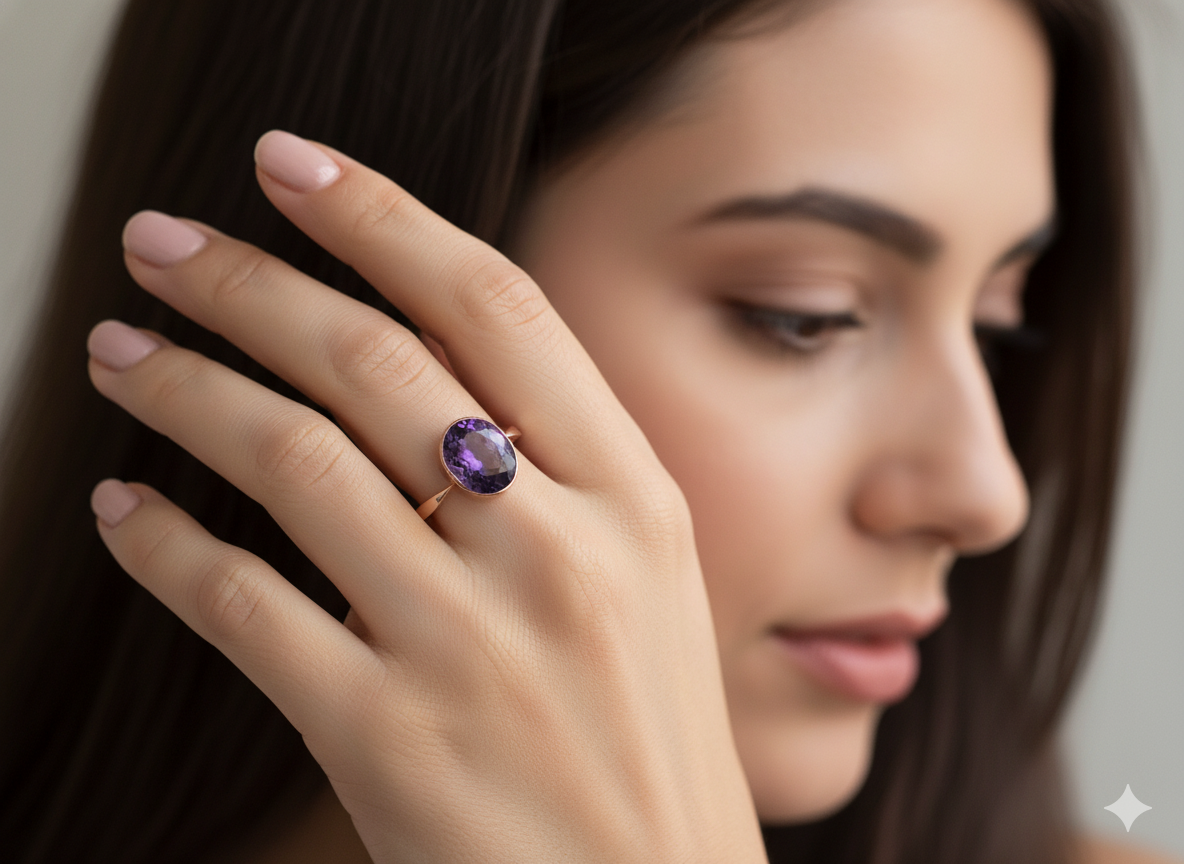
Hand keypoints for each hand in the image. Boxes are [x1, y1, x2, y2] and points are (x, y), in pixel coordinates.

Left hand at [86, 131, 766, 863]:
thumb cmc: (648, 740)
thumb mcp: (650, 582)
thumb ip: (562, 472)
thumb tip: (430, 369)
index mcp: (633, 497)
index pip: (494, 306)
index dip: (381, 216)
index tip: (290, 168)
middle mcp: (556, 549)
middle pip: (372, 361)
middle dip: (245, 281)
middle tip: (160, 245)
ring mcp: (469, 642)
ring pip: (291, 460)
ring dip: (182, 389)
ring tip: (121, 353)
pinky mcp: (385, 736)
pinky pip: (239, 603)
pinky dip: (162, 543)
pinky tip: (124, 509)